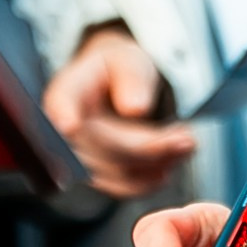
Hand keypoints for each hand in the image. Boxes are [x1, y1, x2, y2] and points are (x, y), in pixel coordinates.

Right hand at [41, 27, 194, 197]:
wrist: (117, 88)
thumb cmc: (119, 71)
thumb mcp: (129, 61)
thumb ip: (131, 79)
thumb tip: (135, 108)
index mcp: (66, 92)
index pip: (59, 105)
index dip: (63, 116)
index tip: (70, 124)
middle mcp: (63, 129)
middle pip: (102, 146)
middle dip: (148, 146)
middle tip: (187, 139)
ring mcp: (78, 157)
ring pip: (116, 171)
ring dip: (156, 163)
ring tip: (186, 145)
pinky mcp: (96, 176)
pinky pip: (122, 186)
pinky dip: (150, 179)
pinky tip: (171, 163)